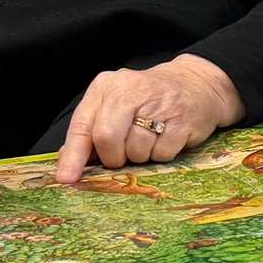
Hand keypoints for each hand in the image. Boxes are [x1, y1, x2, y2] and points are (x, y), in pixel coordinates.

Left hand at [55, 55, 243, 183]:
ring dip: (140, 156)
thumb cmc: (146, 100)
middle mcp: (130, 90)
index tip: (66, 178)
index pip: (83, 125)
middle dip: (113, 157)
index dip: (73, 155)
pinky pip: (162, 154)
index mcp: (106, 87)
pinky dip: (161, 154)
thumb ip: (90, 131)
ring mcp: (159, 104)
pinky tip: (166, 138)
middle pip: (107, 138)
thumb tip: (69, 167)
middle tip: (123, 155)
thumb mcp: (113, 105)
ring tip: (149, 139)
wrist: (196, 84)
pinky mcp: (182, 120)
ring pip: (136, 150)